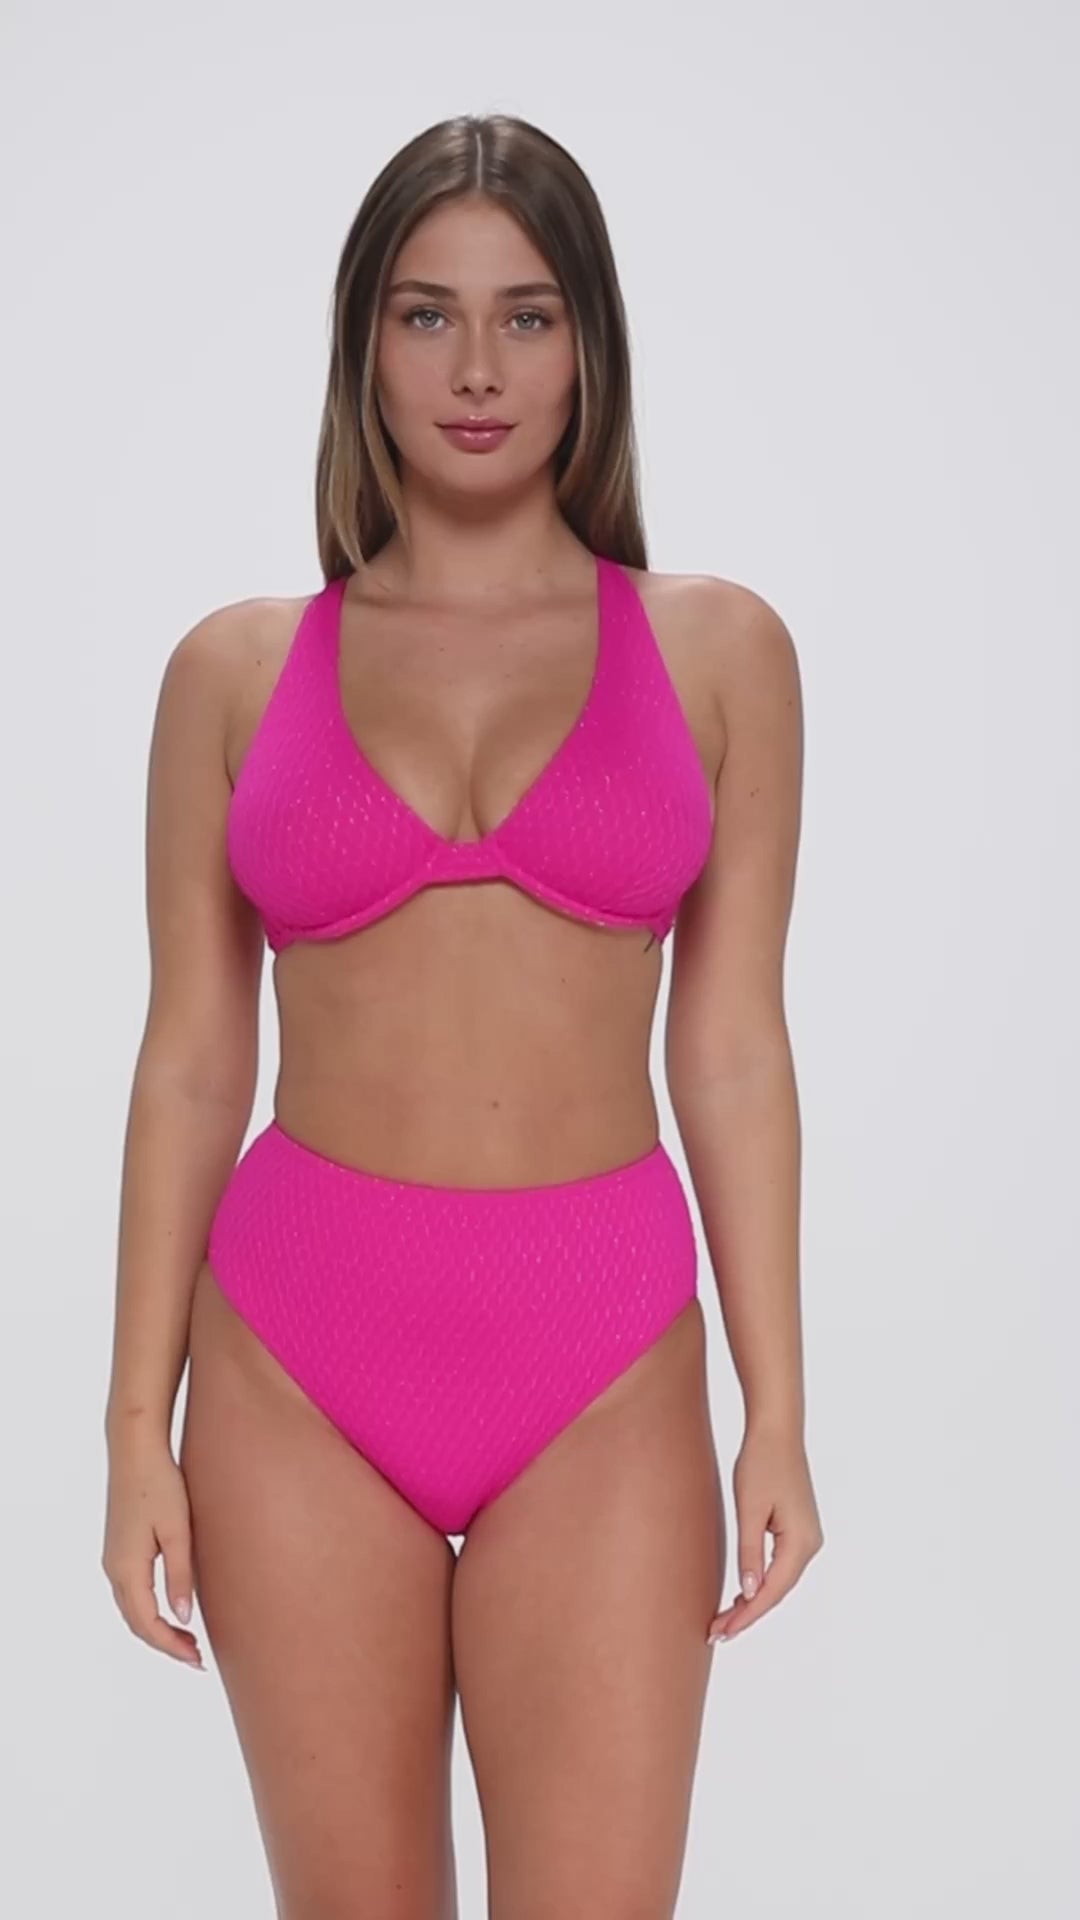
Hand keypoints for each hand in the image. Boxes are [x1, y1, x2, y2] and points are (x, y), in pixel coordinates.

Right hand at [102, 1433, 204, 1668]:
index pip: (147, 1624)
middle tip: (197, 1657)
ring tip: (189, 1639)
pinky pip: (131, 1593)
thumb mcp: (178, 1532)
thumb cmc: (161, 1485)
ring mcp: (113, 1559)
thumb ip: (180, 1576)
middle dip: (165, 1644)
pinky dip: (149, 1610)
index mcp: (127, 1568)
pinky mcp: (119, 1548)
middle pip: (136, 1622)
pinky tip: (170, 1609)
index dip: (172, 1647)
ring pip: (132, 1609)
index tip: (198, 1660)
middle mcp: (114, 1569)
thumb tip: (184, 1618)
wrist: (136, 1450)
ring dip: (157, 1628)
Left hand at [707, 1422, 822, 1643]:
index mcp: (801, 1543)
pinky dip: (760, 1581)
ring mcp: (806, 1537)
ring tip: (725, 1619)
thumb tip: (750, 1592)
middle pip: (777, 1590)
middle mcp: (810, 1544)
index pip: (771, 1591)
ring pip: (778, 1580)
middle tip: (716, 1632)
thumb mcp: (750, 1510)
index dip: (747, 1615)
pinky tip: (742, 1591)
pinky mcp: (797, 1529)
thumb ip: (750, 1552)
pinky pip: (779, 1565)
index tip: (722, 1632)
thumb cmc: (761, 1463)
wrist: (776, 1431)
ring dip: (753, 1600)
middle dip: (747, 1613)